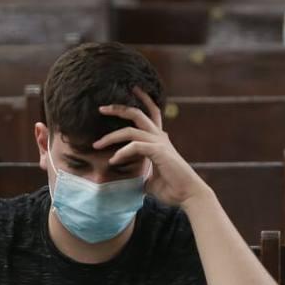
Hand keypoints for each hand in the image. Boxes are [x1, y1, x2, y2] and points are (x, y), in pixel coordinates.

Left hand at [93, 86, 211, 208]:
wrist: (188, 196)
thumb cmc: (171, 189)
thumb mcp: (150, 179)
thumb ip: (141, 173)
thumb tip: (129, 180)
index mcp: (159, 140)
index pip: (152, 113)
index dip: (143, 98)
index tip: (132, 88)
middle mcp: (160, 137)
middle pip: (138, 113)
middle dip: (119, 108)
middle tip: (101, 108)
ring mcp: (160, 143)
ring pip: (131, 130)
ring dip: (111, 136)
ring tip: (97, 144)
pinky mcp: (159, 152)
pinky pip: (135, 146)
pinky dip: (122, 152)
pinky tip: (113, 161)